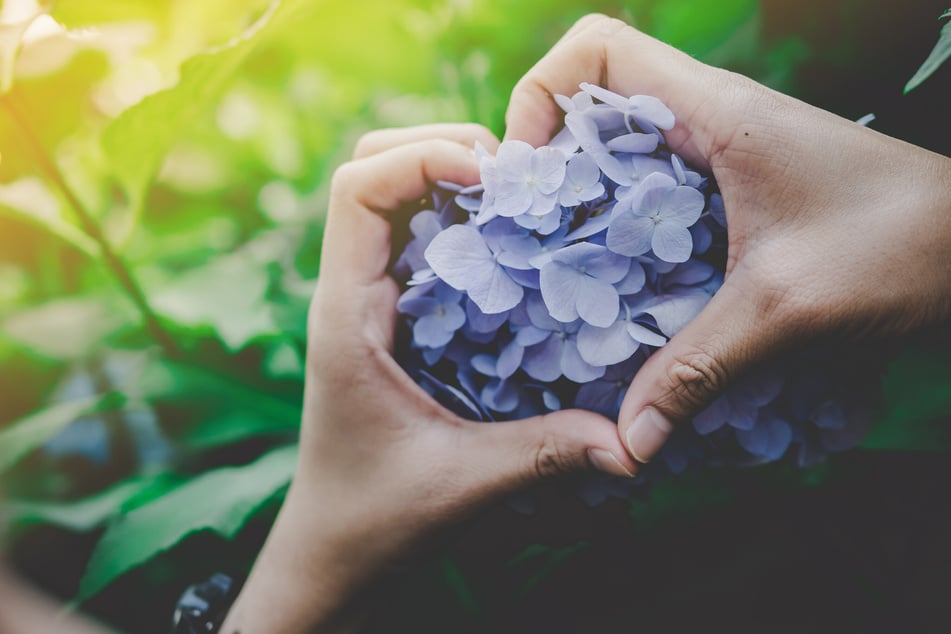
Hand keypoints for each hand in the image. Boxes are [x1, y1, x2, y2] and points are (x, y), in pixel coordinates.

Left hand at [219, 124, 635, 633]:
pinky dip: (457, 219)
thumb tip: (632, 444)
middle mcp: (349, 293)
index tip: (490, 175)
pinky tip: (509, 243)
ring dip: (448, 178)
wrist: (334, 549)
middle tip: (511, 174)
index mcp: (347, 315)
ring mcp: (365, 301)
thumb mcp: (463, 483)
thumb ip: (543, 453)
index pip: (357, 189)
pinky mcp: (388, 317)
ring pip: (390, 198)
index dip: (419, 157)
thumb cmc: (376, 518)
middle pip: (370, 169)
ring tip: (515, 195)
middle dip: (438, 148)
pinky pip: (414, 239)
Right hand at [506, 14, 950, 463]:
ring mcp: (721, 153)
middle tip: (532, 236)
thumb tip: (629, 442)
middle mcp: (709, 119)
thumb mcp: (787, 308)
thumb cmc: (902, 246)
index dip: (541, 96)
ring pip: (620, 151)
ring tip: (561, 269)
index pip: (593, 50)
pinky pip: (654, 193)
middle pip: (591, 102)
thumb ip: (698, 368)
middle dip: (548, 162)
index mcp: (714, 110)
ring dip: (583, 201)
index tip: (530, 171)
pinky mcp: (734, 190)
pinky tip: (620, 290)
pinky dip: (623, 231)